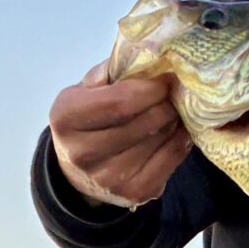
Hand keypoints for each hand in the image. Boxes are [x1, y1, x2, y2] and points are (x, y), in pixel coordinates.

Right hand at [49, 60, 191, 207]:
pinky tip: (177, 129)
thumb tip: (145, 54)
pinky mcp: (135, 193)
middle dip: (166, 101)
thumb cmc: (89, 119)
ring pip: (161, 137)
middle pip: (145, 120)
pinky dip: (181, 139)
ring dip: (175, 119)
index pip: (121, 101)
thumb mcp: (86, 91)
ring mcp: (109, 178)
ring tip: (173, 109)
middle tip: (175, 91)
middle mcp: (82, 153)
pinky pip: (173, 157)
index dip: (151, 87)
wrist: (79, 172)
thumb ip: (110, 71)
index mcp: (66, 118)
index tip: (165, 77)